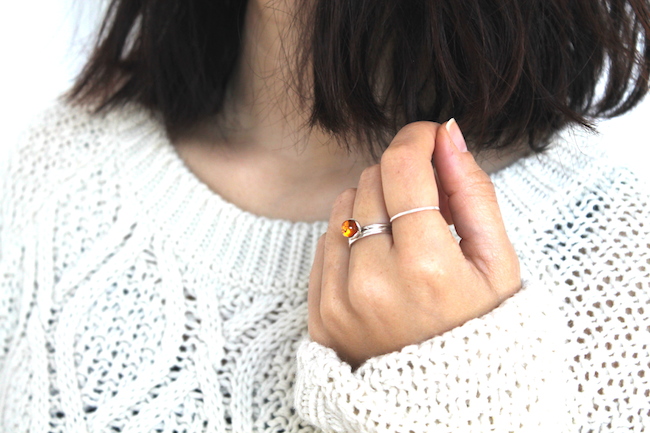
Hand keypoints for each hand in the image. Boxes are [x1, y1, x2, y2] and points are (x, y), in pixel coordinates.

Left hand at [308, 120, 520, 367]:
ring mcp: (339, 299)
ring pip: (343, 205)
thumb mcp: (498, 264)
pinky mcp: (319, 312)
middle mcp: (373, 282)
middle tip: (427, 205)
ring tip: (403, 237)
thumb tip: (448, 135)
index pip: (401, 167)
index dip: (416, 138)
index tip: (429, 137)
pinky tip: (379, 260)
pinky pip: (325, 240)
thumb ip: (473, 193)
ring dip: (374, 205)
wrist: (446, 400)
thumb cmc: (481, 329)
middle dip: (402, 178)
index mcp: (426, 267)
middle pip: (371, 180)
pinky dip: (352, 236)